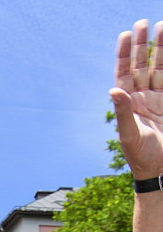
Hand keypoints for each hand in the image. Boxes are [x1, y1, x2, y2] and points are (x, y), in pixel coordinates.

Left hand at [110, 20, 162, 178]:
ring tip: (162, 25)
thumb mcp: (129, 135)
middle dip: (142, 44)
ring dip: (160, 48)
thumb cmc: (141, 156)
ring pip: (159, 68)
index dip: (124, 54)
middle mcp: (141, 98)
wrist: (160, 170)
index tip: (126, 34)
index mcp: (128, 104)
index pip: (124, 73)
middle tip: (143, 22)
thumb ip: (123, 113)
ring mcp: (157, 99)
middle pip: (141, 65)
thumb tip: (113, 91)